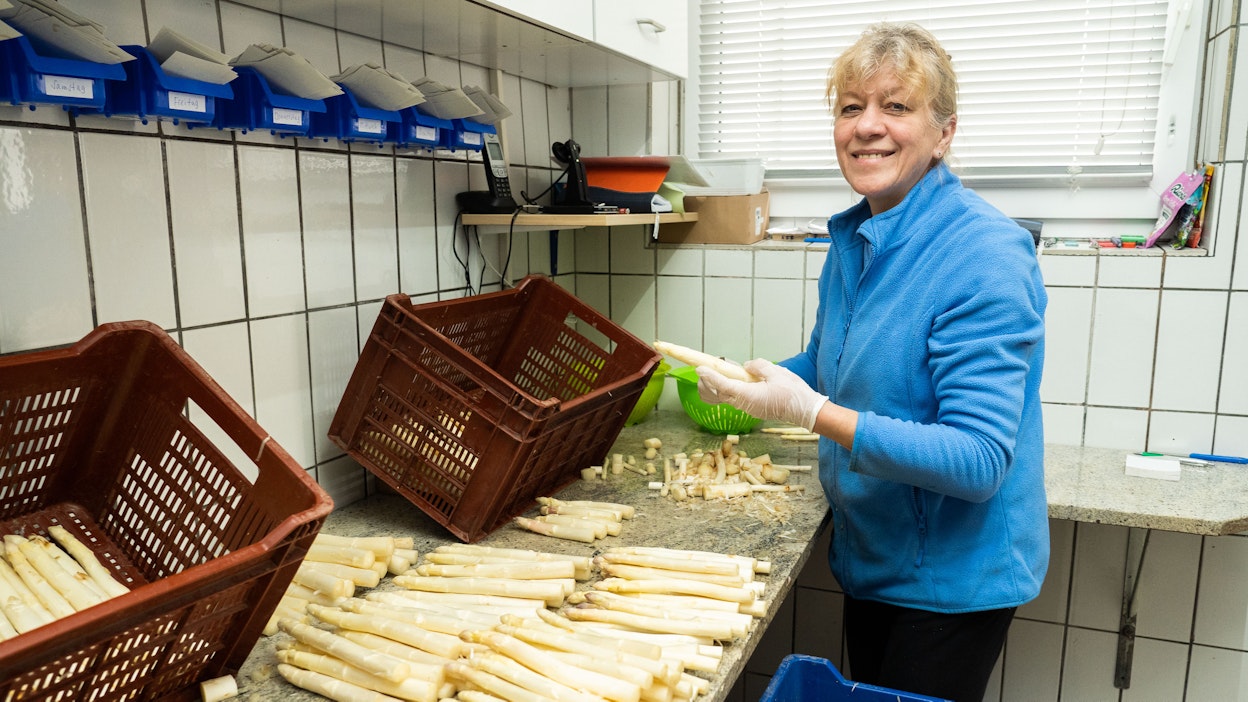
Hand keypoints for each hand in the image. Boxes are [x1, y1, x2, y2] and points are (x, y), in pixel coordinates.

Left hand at [696, 359, 827, 431]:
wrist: (806, 411)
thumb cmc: (794, 392)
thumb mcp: (777, 372)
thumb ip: (758, 366)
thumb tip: (747, 367)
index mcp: (749, 395)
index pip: (723, 385)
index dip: (710, 376)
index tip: (699, 368)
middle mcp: (745, 404)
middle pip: (717, 394)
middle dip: (706, 383)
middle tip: (703, 369)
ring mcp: (748, 409)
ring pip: (723, 399)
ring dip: (714, 388)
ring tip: (712, 375)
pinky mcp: (752, 409)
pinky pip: (732, 401)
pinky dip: (724, 392)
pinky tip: (727, 382)